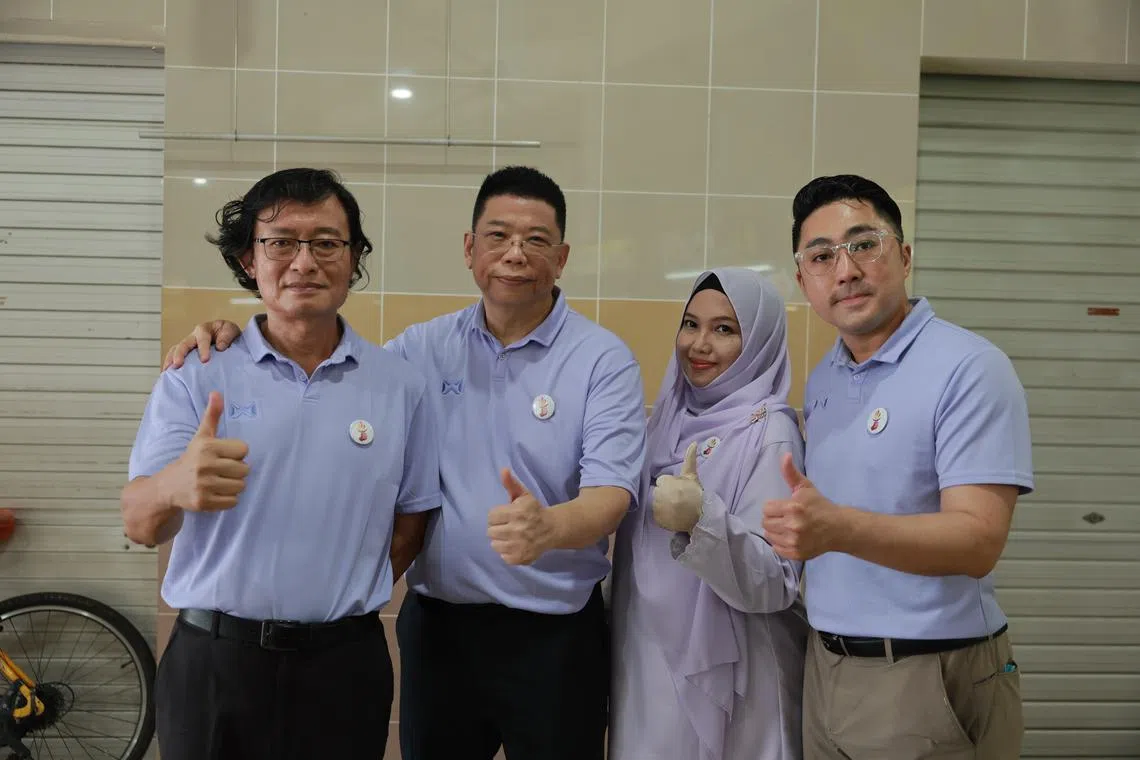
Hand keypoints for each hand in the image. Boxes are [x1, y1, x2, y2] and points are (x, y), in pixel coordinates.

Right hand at [163, 320, 242, 370]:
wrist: (226, 335)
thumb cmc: (228, 333)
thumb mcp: (231, 330)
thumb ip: (227, 336)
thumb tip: (219, 347)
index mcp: (204, 330)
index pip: (202, 339)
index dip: (203, 349)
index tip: (205, 360)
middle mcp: (193, 337)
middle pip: (183, 344)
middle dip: (180, 354)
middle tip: (178, 365)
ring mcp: (188, 346)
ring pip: (175, 350)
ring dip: (170, 360)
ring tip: (166, 371)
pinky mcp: (186, 354)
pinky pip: (175, 357)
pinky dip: (170, 365)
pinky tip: (168, 375)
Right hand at [169, 392, 250, 511]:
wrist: (167, 486)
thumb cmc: (191, 458)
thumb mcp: (201, 436)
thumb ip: (212, 416)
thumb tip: (217, 393)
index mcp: (207, 446)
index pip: (244, 449)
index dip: (237, 453)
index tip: (224, 455)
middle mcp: (204, 465)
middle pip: (245, 469)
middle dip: (237, 470)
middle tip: (222, 470)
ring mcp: (203, 485)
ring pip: (241, 486)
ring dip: (234, 485)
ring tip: (219, 481)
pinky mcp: (203, 502)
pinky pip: (233, 502)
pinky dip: (228, 499)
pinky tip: (215, 493)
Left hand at [487, 469, 553, 564]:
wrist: (553, 529)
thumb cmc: (534, 510)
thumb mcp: (524, 495)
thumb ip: (511, 484)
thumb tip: (503, 470)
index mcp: (517, 512)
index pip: (491, 516)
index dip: (497, 516)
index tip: (506, 516)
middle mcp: (518, 529)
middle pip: (490, 531)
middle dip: (498, 528)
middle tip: (509, 526)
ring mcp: (519, 545)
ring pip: (494, 545)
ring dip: (501, 540)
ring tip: (511, 536)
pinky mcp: (521, 558)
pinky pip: (503, 556)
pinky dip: (508, 552)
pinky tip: (516, 545)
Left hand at [651, 441, 703, 532]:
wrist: (702, 516)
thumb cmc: (697, 493)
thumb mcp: (692, 475)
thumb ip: (690, 458)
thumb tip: (694, 443)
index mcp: (666, 482)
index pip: (662, 482)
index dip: (672, 486)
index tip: (681, 490)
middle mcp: (660, 494)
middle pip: (658, 493)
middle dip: (667, 496)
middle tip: (679, 500)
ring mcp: (658, 508)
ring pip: (657, 504)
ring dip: (665, 507)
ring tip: (677, 509)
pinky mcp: (658, 520)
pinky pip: (657, 517)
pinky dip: (664, 518)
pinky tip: (674, 516)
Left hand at [762, 453, 843, 560]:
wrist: (838, 528)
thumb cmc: (820, 506)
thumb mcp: (806, 487)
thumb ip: (791, 473)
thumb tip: (785, 455)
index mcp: (793, 508)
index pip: (766, 508)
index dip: (774, 507)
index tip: (784, 507)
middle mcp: (792, 526)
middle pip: (765, 522)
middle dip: (773, 518)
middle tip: (785, 517)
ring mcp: (794, 542)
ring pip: (769, 535)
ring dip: (775, 530)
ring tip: (787, 527)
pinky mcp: (796, 554)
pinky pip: (776, 548)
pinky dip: (780, 543)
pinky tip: (789, 537)